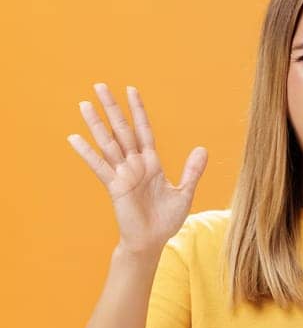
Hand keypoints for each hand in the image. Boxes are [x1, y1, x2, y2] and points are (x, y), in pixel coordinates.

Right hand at [67, 83, 207, 257]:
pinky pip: (100, 167)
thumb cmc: (166, 219)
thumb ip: (192, 171)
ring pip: (108, 143)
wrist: (153, 241)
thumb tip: (202, 148)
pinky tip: (74, 138)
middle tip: (100, 85)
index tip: (132, 90)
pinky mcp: (115, 187)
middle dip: (113, 108)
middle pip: (122, 130)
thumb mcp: (184, 193)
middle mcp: (135, 165)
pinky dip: (87, 153)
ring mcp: (123, 174)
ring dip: (97, 124)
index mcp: (151, 163)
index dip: (139, 111)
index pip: (144, 130)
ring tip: (85, 104)